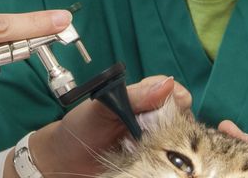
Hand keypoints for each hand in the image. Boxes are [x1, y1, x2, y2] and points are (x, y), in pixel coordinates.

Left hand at [10, 75, 191, 176]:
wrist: (64, 160)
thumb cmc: (80, 128)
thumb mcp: (103, 107)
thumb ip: (134, 96)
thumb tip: (167, 84)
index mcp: (144, 100)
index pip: (174, 92)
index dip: (177, 97)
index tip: (177, 103)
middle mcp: (154, 121)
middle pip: (183, 117)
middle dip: (178, 123)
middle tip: (159, 132)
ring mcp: (156, 144)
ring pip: (182, 140)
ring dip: (173, 145)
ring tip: (153, 149)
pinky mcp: (153, 165)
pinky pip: (172, 163)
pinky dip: (169, 163)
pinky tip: (156, 162)